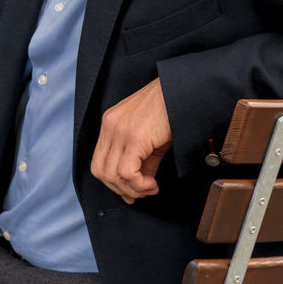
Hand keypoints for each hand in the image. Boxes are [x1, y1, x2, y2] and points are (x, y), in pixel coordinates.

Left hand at [90, 78, 171, 202]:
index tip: (132, 191)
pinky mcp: (135, 137)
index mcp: (111, 123)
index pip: (99, 162)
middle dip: (121, 189)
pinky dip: (138, 184)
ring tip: (150, 187)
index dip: (113, 183)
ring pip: (112, 175)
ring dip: (132, 189)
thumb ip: (142, 163)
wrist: (183, 91)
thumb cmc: (170, 109)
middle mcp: (110, 126)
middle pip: (101, 171)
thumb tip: (137, 188)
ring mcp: (120, 130)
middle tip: (142, 192)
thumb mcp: (150, 138)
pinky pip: (126, 172)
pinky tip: (152, 184)